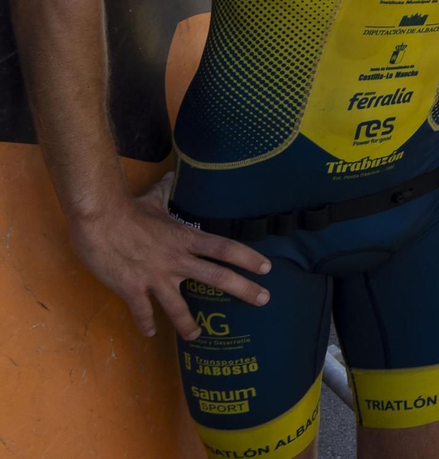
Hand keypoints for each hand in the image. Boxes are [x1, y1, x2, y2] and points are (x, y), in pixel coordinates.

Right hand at [69, 172, 271, 339]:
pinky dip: (146, 323)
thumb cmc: (127, 209)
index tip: (266, 268)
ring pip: (178, 306)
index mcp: (185, 239)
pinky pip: (142, 311)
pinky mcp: (131, 288)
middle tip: (264, 300)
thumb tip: (170, 176)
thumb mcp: (153, 200)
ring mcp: (155, 277)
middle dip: (244, 289)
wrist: (98, 220)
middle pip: (217, 277)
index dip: (248, 258)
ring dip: (189, 324)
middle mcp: (176, 260)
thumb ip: (165, 192)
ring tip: (197, 336)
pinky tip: (150, 332)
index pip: (225, 248)